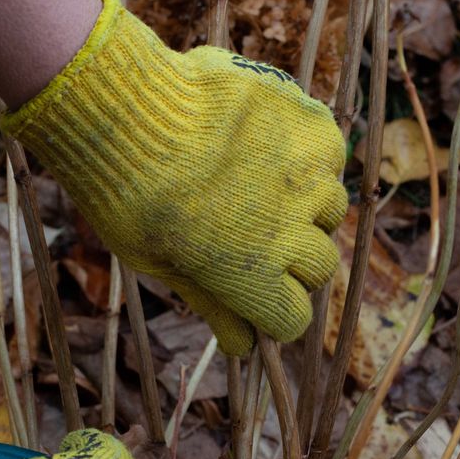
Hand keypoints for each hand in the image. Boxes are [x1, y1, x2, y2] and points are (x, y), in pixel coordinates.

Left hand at [2, 0, 347, 355]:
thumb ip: (211, 302)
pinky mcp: (313, 129)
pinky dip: (309, 155)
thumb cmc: (128, 197)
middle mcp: (293, 232)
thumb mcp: (160, 264)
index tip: (257, 296)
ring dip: (306, 206)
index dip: (275, 311)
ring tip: (262, 183)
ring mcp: (308, 179)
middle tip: (254, 233)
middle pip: (321, 266)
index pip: (295, 318)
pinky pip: (330, 155)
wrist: (128, 112)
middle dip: (294, 260)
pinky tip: (268, 142)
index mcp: (254, 277)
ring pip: (331, 209)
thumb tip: (244, 347)